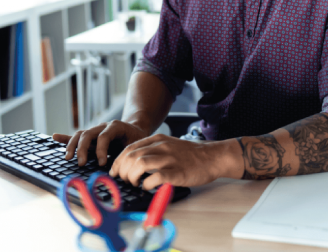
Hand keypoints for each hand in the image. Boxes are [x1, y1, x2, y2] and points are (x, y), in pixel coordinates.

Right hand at [52, 120, 148, 165]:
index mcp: (115, 127)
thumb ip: (127, 155)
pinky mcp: (90, 136)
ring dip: (72, 146)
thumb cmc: (136, 140)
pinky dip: (65, 138)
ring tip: (68, 158)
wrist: (136, 129)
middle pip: (87, 134)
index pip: (103, 137)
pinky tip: (55, 137)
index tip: (102, 164)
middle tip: (82, 164)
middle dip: (83, 149)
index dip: (101, 150)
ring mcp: (95, 131)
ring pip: (80, 135)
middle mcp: (102, 126)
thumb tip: (120, 170)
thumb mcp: (136, 146)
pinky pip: (76, 136)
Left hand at [109, 134, 234, 189]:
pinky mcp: (177, 172)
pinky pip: (156, 177)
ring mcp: (169, 159)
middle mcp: (162, 147)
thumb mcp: (169, 145)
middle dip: (122, 170)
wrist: (212, 157)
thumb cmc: (191, 155)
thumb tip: (133, 163)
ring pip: (140, 164)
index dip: (118, 161)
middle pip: (132, 156)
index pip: (130, 148)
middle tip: (123, 180)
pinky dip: (147, 184)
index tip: (114, 171)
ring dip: (132, 176)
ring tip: (134, 184)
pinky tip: (147, 187)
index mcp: (158, 139)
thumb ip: (153, 150)